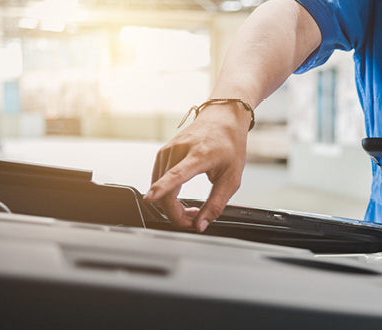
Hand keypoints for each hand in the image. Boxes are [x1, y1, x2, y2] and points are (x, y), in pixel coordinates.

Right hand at [144, 103, 250, 231]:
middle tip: (194, 221)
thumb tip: (200, 225)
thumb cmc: (230, 144)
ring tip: (193, 209)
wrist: (223, 118)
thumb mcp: (232, 178)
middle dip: (175, 214)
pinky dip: (166, 194)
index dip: (162, 189)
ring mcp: (168, 150)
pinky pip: (158, 180)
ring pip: (159, 187)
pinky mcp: (163, 153)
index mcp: (199, 155)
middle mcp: (179, 150)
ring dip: (172, 206)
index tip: (150, 198)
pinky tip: (181, 197)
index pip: (177, 174)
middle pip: (165, 189)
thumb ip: (216, 204)